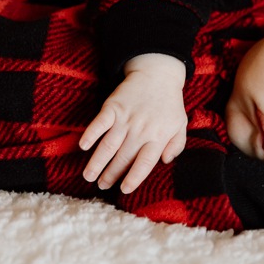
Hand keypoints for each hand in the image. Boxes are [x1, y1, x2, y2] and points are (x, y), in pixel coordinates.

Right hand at [79, 54, 187, 193]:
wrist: (158, 74)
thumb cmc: (169, 103)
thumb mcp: (180, 124)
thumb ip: (176, 145)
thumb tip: (166, 162)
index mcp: (158, 136)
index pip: (145, 163)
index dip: (134, 178)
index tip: (124, 189)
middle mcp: (141, 130)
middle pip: (123, 157)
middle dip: (111, 174)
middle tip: (102, 186)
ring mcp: (126, 118)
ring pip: (109, 145)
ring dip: (97, 162)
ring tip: (88, 176)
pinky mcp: (113, 107)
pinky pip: (100, 123)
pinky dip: (91, 134)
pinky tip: (83, 146)